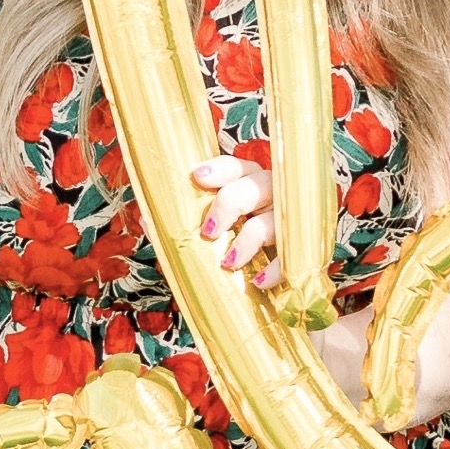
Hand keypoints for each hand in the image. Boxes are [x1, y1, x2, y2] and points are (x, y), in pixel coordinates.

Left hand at [193, 153, 372, 405]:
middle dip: (229, 205)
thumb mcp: (219, 228)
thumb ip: (187, 221)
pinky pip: (293, 255)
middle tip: (209, 232)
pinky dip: (276, 268)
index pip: (237, 166)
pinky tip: (259, 282)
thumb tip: (144, 219)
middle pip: (254, 186)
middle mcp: (275, 193)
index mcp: (252, 181)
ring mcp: (292, 219)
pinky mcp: (306, 246)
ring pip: (271, 220)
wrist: (288, 279)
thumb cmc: (242, 243)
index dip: (219, 169)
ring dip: (248, 241)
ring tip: (228, 263)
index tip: (196, 178)